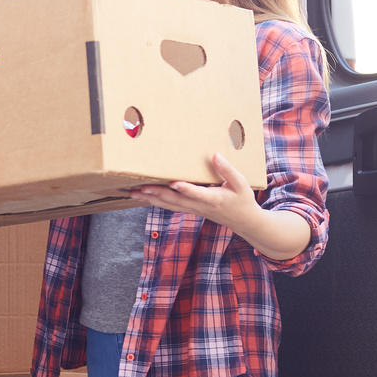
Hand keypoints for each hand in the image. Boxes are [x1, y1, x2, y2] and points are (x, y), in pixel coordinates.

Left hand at [130, 151, 258, 228]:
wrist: (243, 222)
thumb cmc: (243, 201)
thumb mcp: (241, 184)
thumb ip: (228, 170)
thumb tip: (215, 155)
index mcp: (213, 199)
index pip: (197, 194)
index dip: (185, 189)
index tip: (173, 183)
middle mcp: (199, 206)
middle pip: (175, 200)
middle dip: (157, 194)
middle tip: (140, 188)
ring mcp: (193, 209)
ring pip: (169, 205)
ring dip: (151, 199)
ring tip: (134, 193)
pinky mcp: (190, 209)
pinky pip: (170, 206)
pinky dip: (156, 202)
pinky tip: (144, 197)